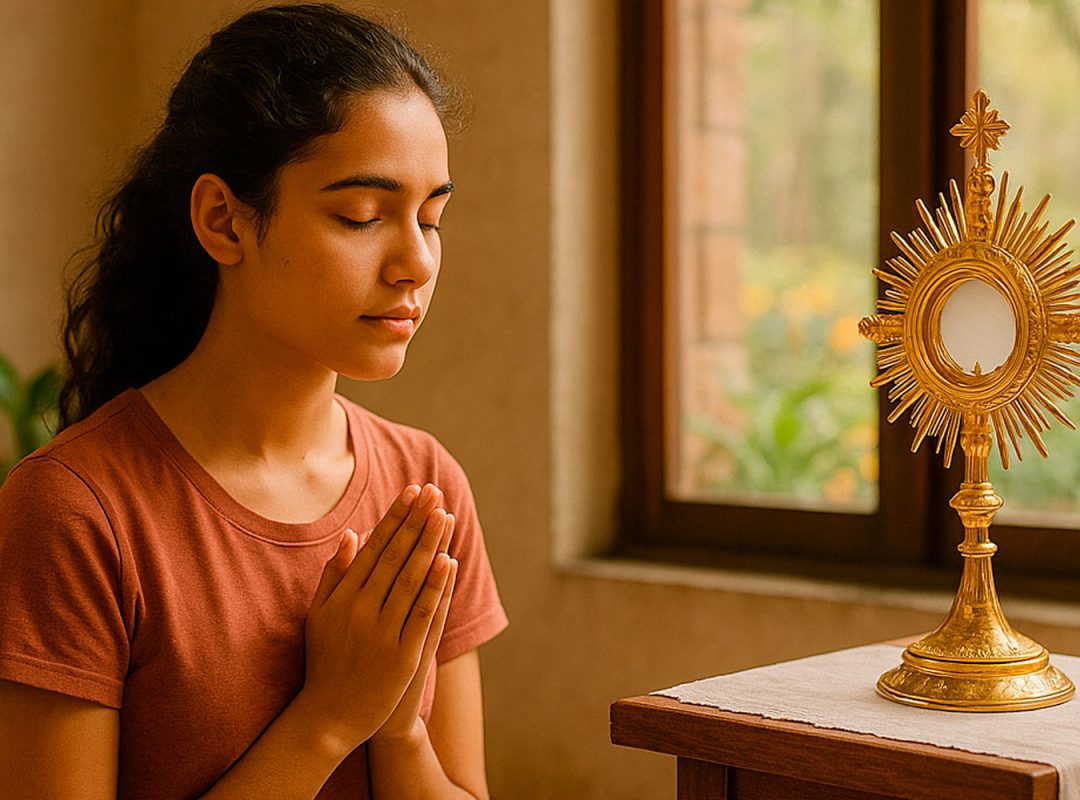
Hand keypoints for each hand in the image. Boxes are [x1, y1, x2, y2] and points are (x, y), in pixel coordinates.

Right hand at [300, 483, 453, 748]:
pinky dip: (436, 588)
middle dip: (416, 521)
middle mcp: (361, 611)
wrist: (329, 718)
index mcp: (342, 598)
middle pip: (395, 557)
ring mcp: (382, 633)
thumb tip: (353, 535)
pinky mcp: (402, 656)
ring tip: (445, 515)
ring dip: (430, 545)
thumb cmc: (325, 662)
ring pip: (411, 580)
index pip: (375, 548)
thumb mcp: (319, 616)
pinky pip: (422, 615)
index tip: (412, 491)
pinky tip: (449, 562)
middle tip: (434, 492)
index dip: (395, 517)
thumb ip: (334, 575)